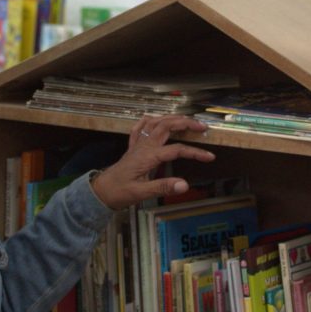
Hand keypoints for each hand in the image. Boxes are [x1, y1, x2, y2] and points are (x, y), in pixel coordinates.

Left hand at [90, 115, 213, 209]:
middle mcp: (144, 145)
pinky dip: (150, 120)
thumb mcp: (140, 193)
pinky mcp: (132, 147)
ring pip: (155, 122)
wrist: (100, 191)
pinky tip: (155, 118)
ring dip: (171, 118)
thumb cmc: (119, 192)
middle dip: (185, 123)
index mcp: (148, 156)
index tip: (210, 157)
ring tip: (186, 119)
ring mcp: (137, 144)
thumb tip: (185, 185)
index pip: (177, 150)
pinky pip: (140, 127)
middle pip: (166, 125)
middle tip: (203, 127)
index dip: (195, 152)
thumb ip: (162, 187)